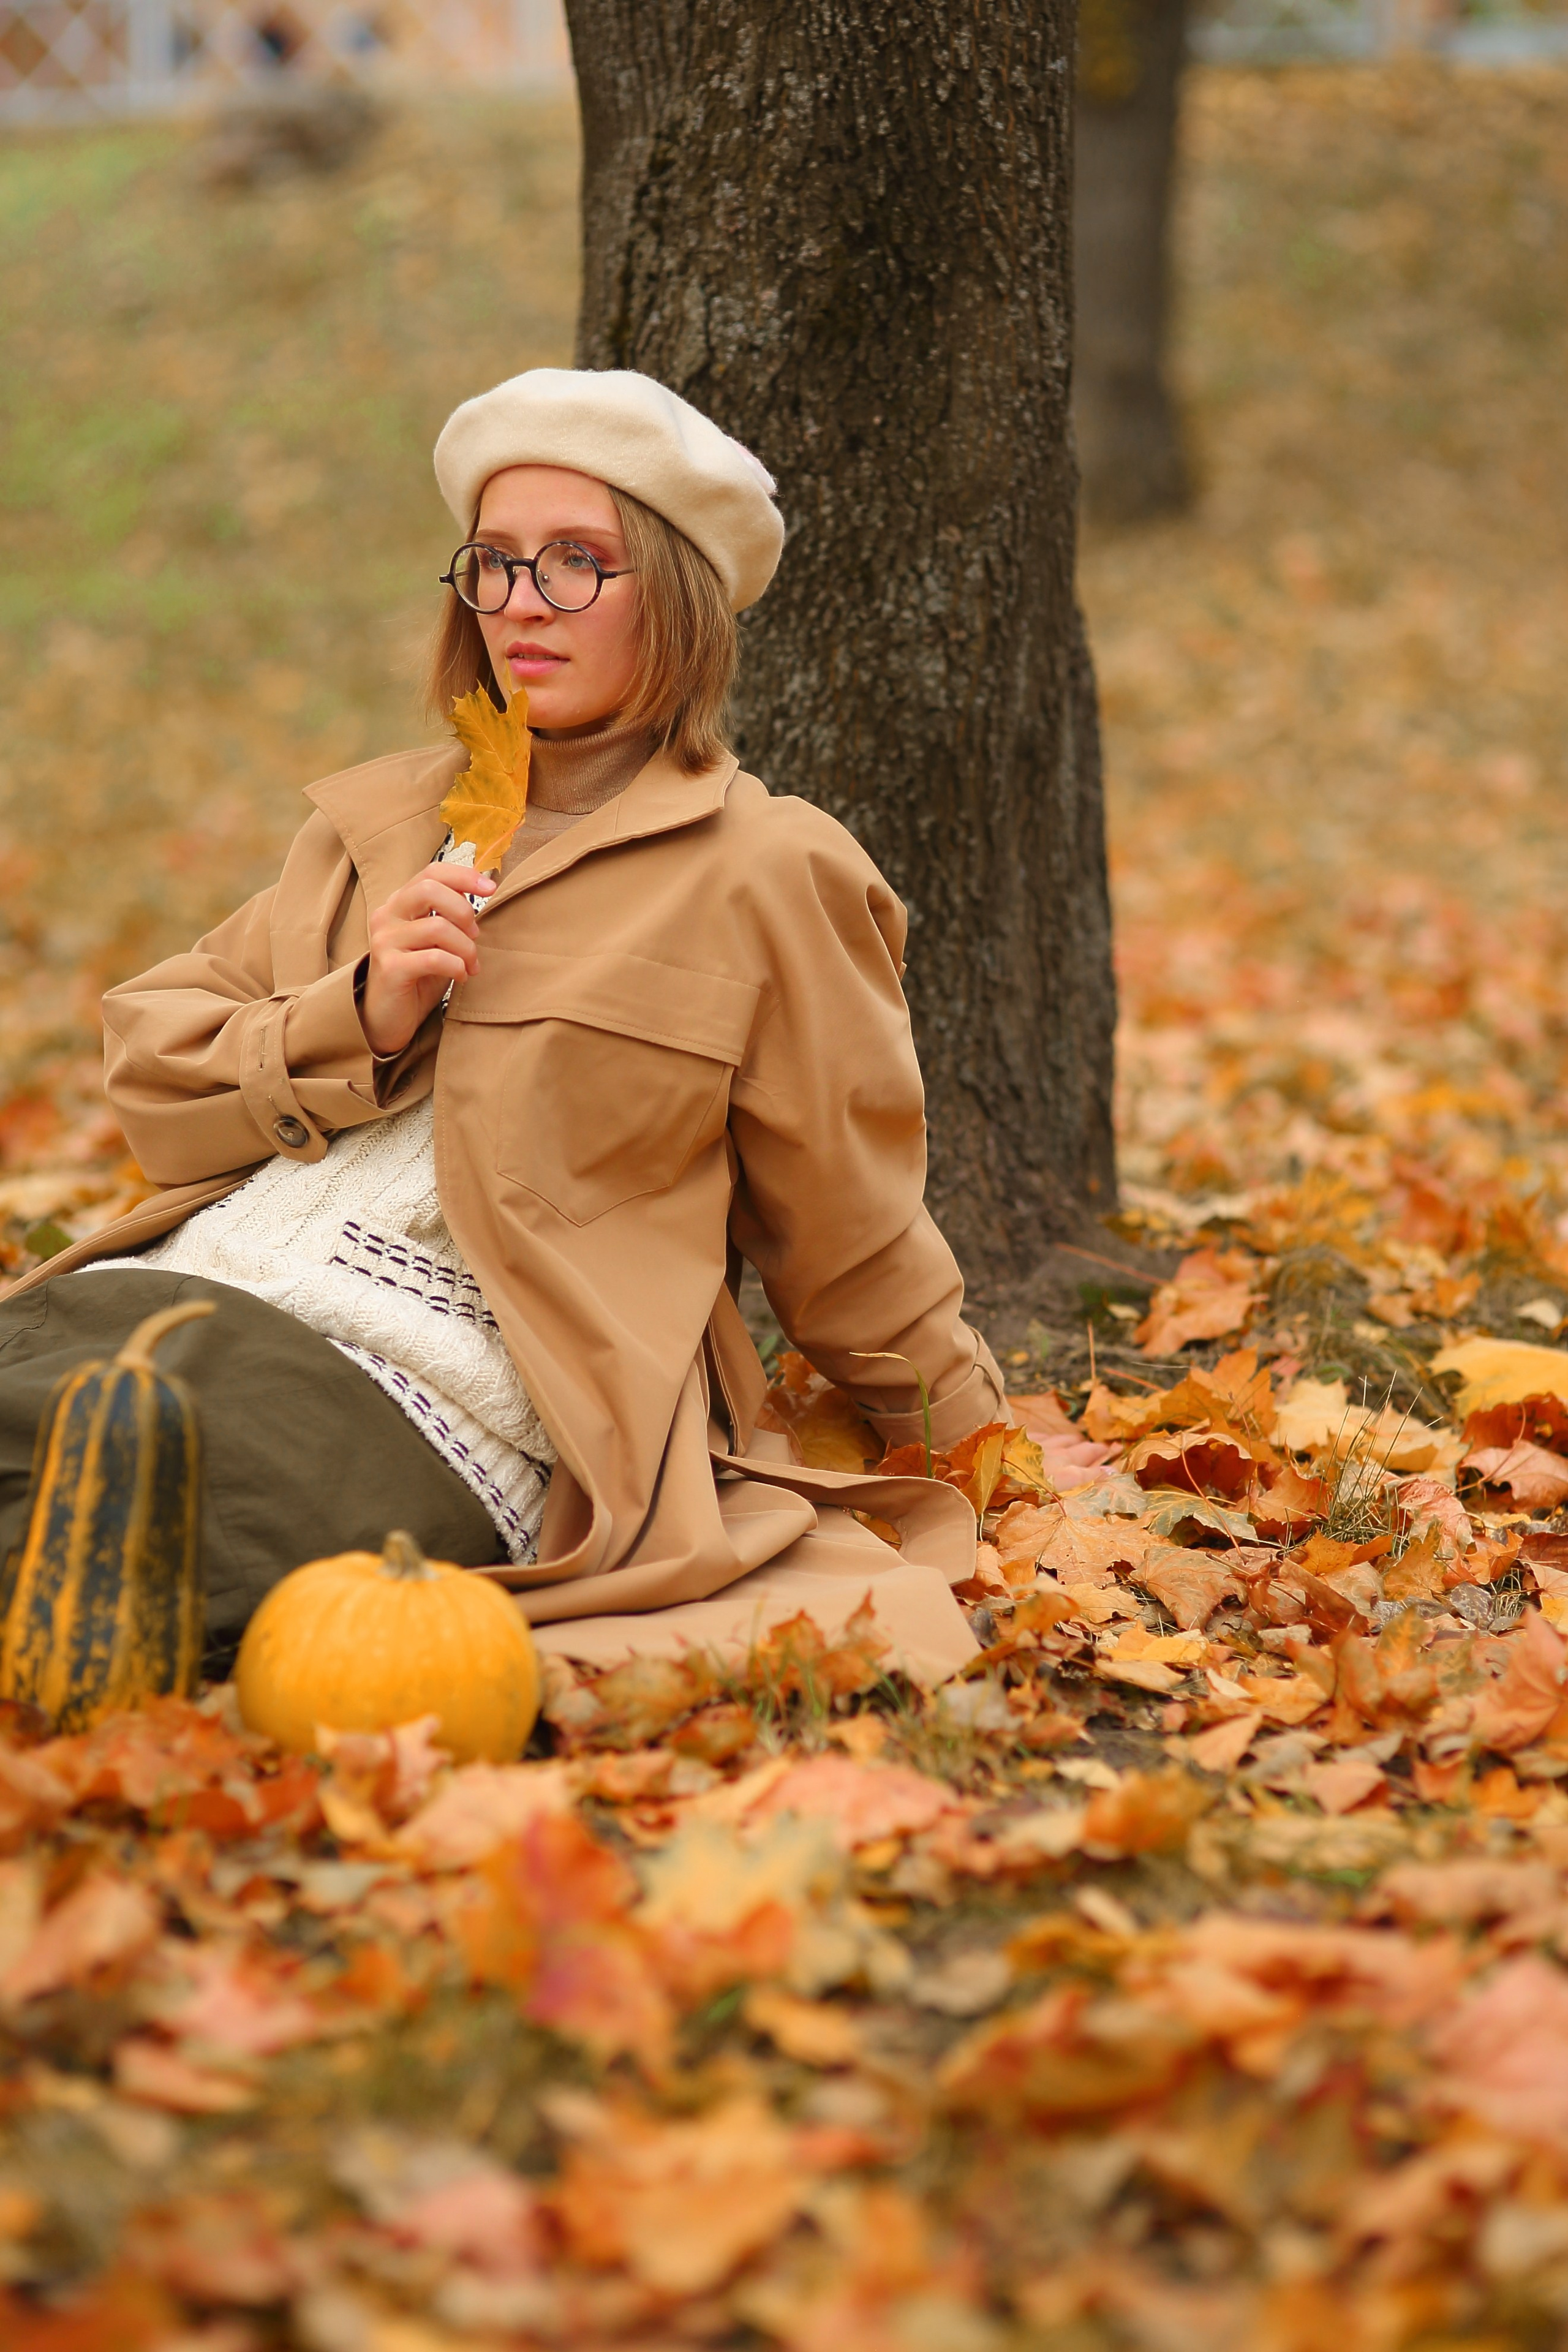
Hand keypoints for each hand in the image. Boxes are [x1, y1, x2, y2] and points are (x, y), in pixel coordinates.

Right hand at [359, 863, 495, 1056]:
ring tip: (471, 964)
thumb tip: (482, 891)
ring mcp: (385, 941)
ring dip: (466, 947)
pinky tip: (461, 976)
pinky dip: (457, 966)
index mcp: (399, 903)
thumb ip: (450, 915)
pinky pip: (435, 958)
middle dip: (464, 910)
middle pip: (430, 889)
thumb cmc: (418, 976)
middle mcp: (387, 915)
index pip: (431, 872)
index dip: (464, 876)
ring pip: (438, 927)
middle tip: (476, 934)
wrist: (388, 1017)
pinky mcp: (390, 967)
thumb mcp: (436, 940)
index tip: (491, 888)